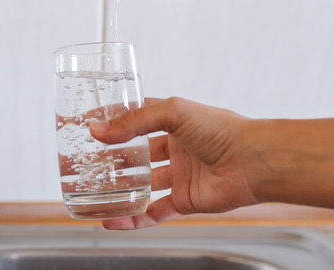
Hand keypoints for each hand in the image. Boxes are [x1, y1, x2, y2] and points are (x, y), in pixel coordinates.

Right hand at [90, 97, 333, 229]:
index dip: (111, 121)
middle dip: (107, 159)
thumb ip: (134, 121)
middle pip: (133, 155)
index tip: (85, 123)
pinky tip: (111, 221)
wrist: (252, 161)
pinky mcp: (184, 201)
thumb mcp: (173, 112)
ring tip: (88, 194)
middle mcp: (174, 149)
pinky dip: (132, 219)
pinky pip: (153, 213)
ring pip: (140, 186)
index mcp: (172, 123)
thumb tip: (98, 130)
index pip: (134, 118)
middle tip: (81, 163)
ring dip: (116, 190)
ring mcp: (178, 176)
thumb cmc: (221, 129)